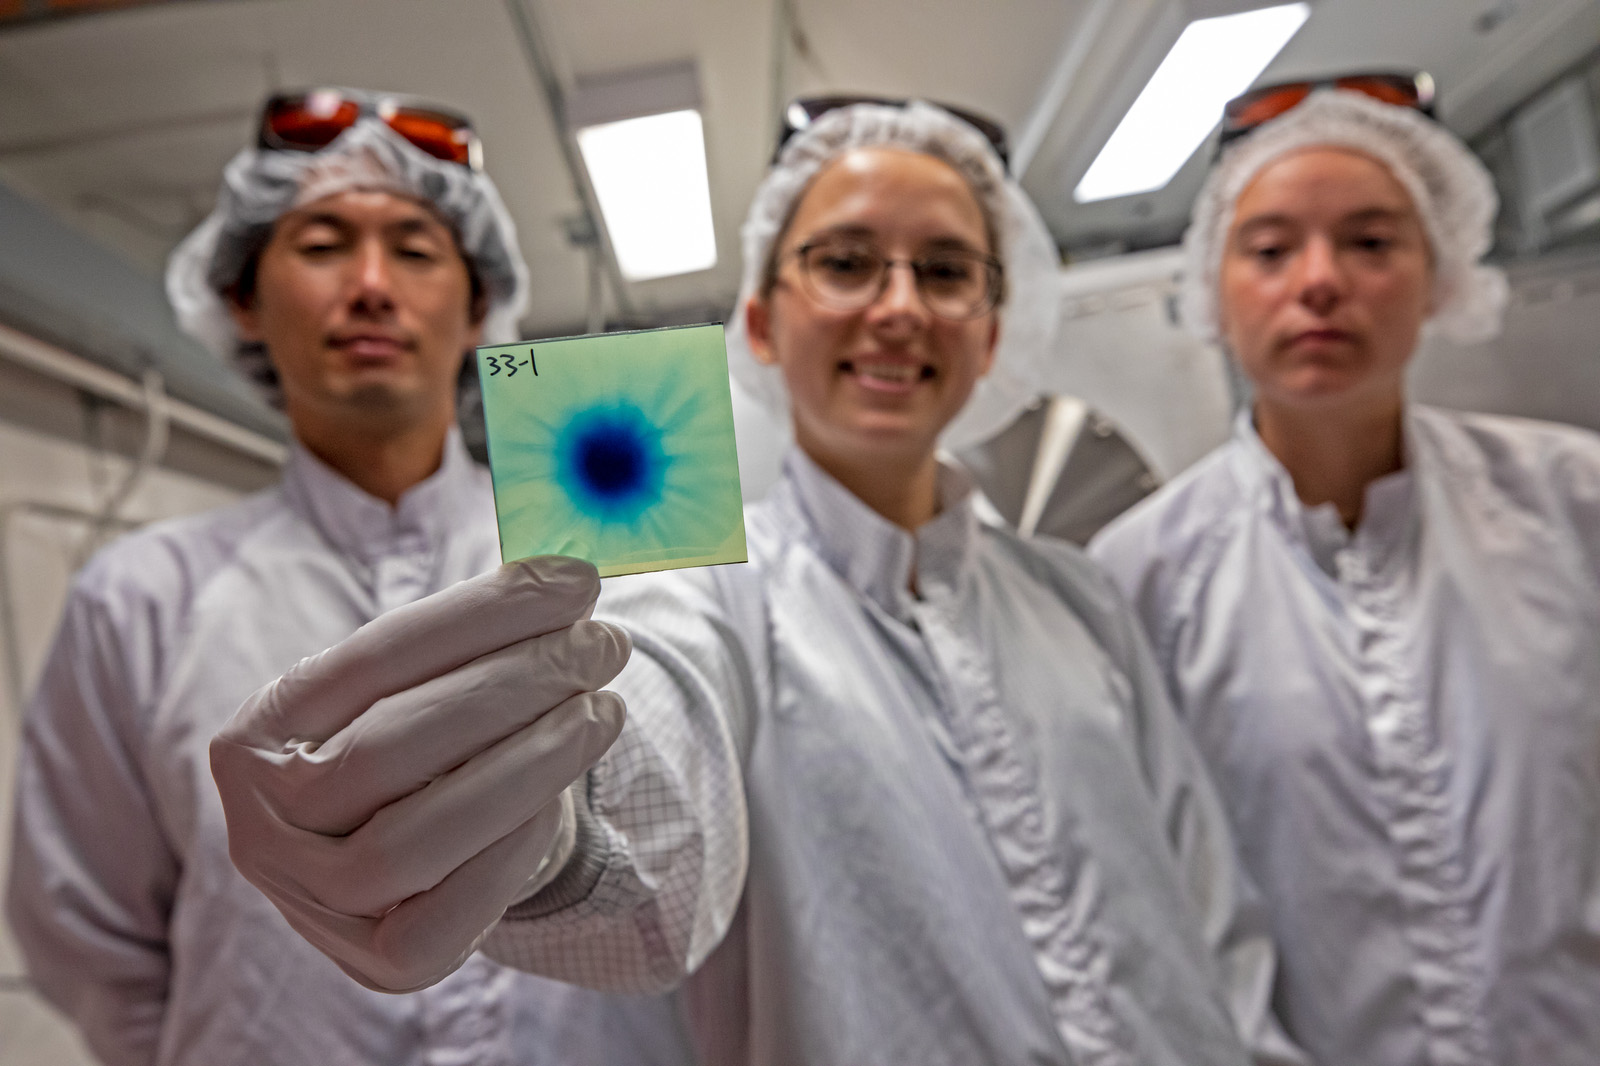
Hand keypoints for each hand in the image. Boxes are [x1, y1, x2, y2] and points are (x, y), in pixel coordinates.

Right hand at [210, 557, 628, 992]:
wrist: (421, 858)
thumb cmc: (423, 749)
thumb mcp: (421, 688)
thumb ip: (471, 637)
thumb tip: (567, 578)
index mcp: (260, 734)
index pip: (373, 659)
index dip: (482, 615)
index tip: (573, 582)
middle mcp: (263, 824)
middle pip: (393, 746)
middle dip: (515, 684)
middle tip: (603, 644)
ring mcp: (313, 903)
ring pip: (417, 837)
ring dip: (530, 761)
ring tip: (604, 709)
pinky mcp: (379, 964)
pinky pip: (450, 913)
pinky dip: (514, 846)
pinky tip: (562, 793)